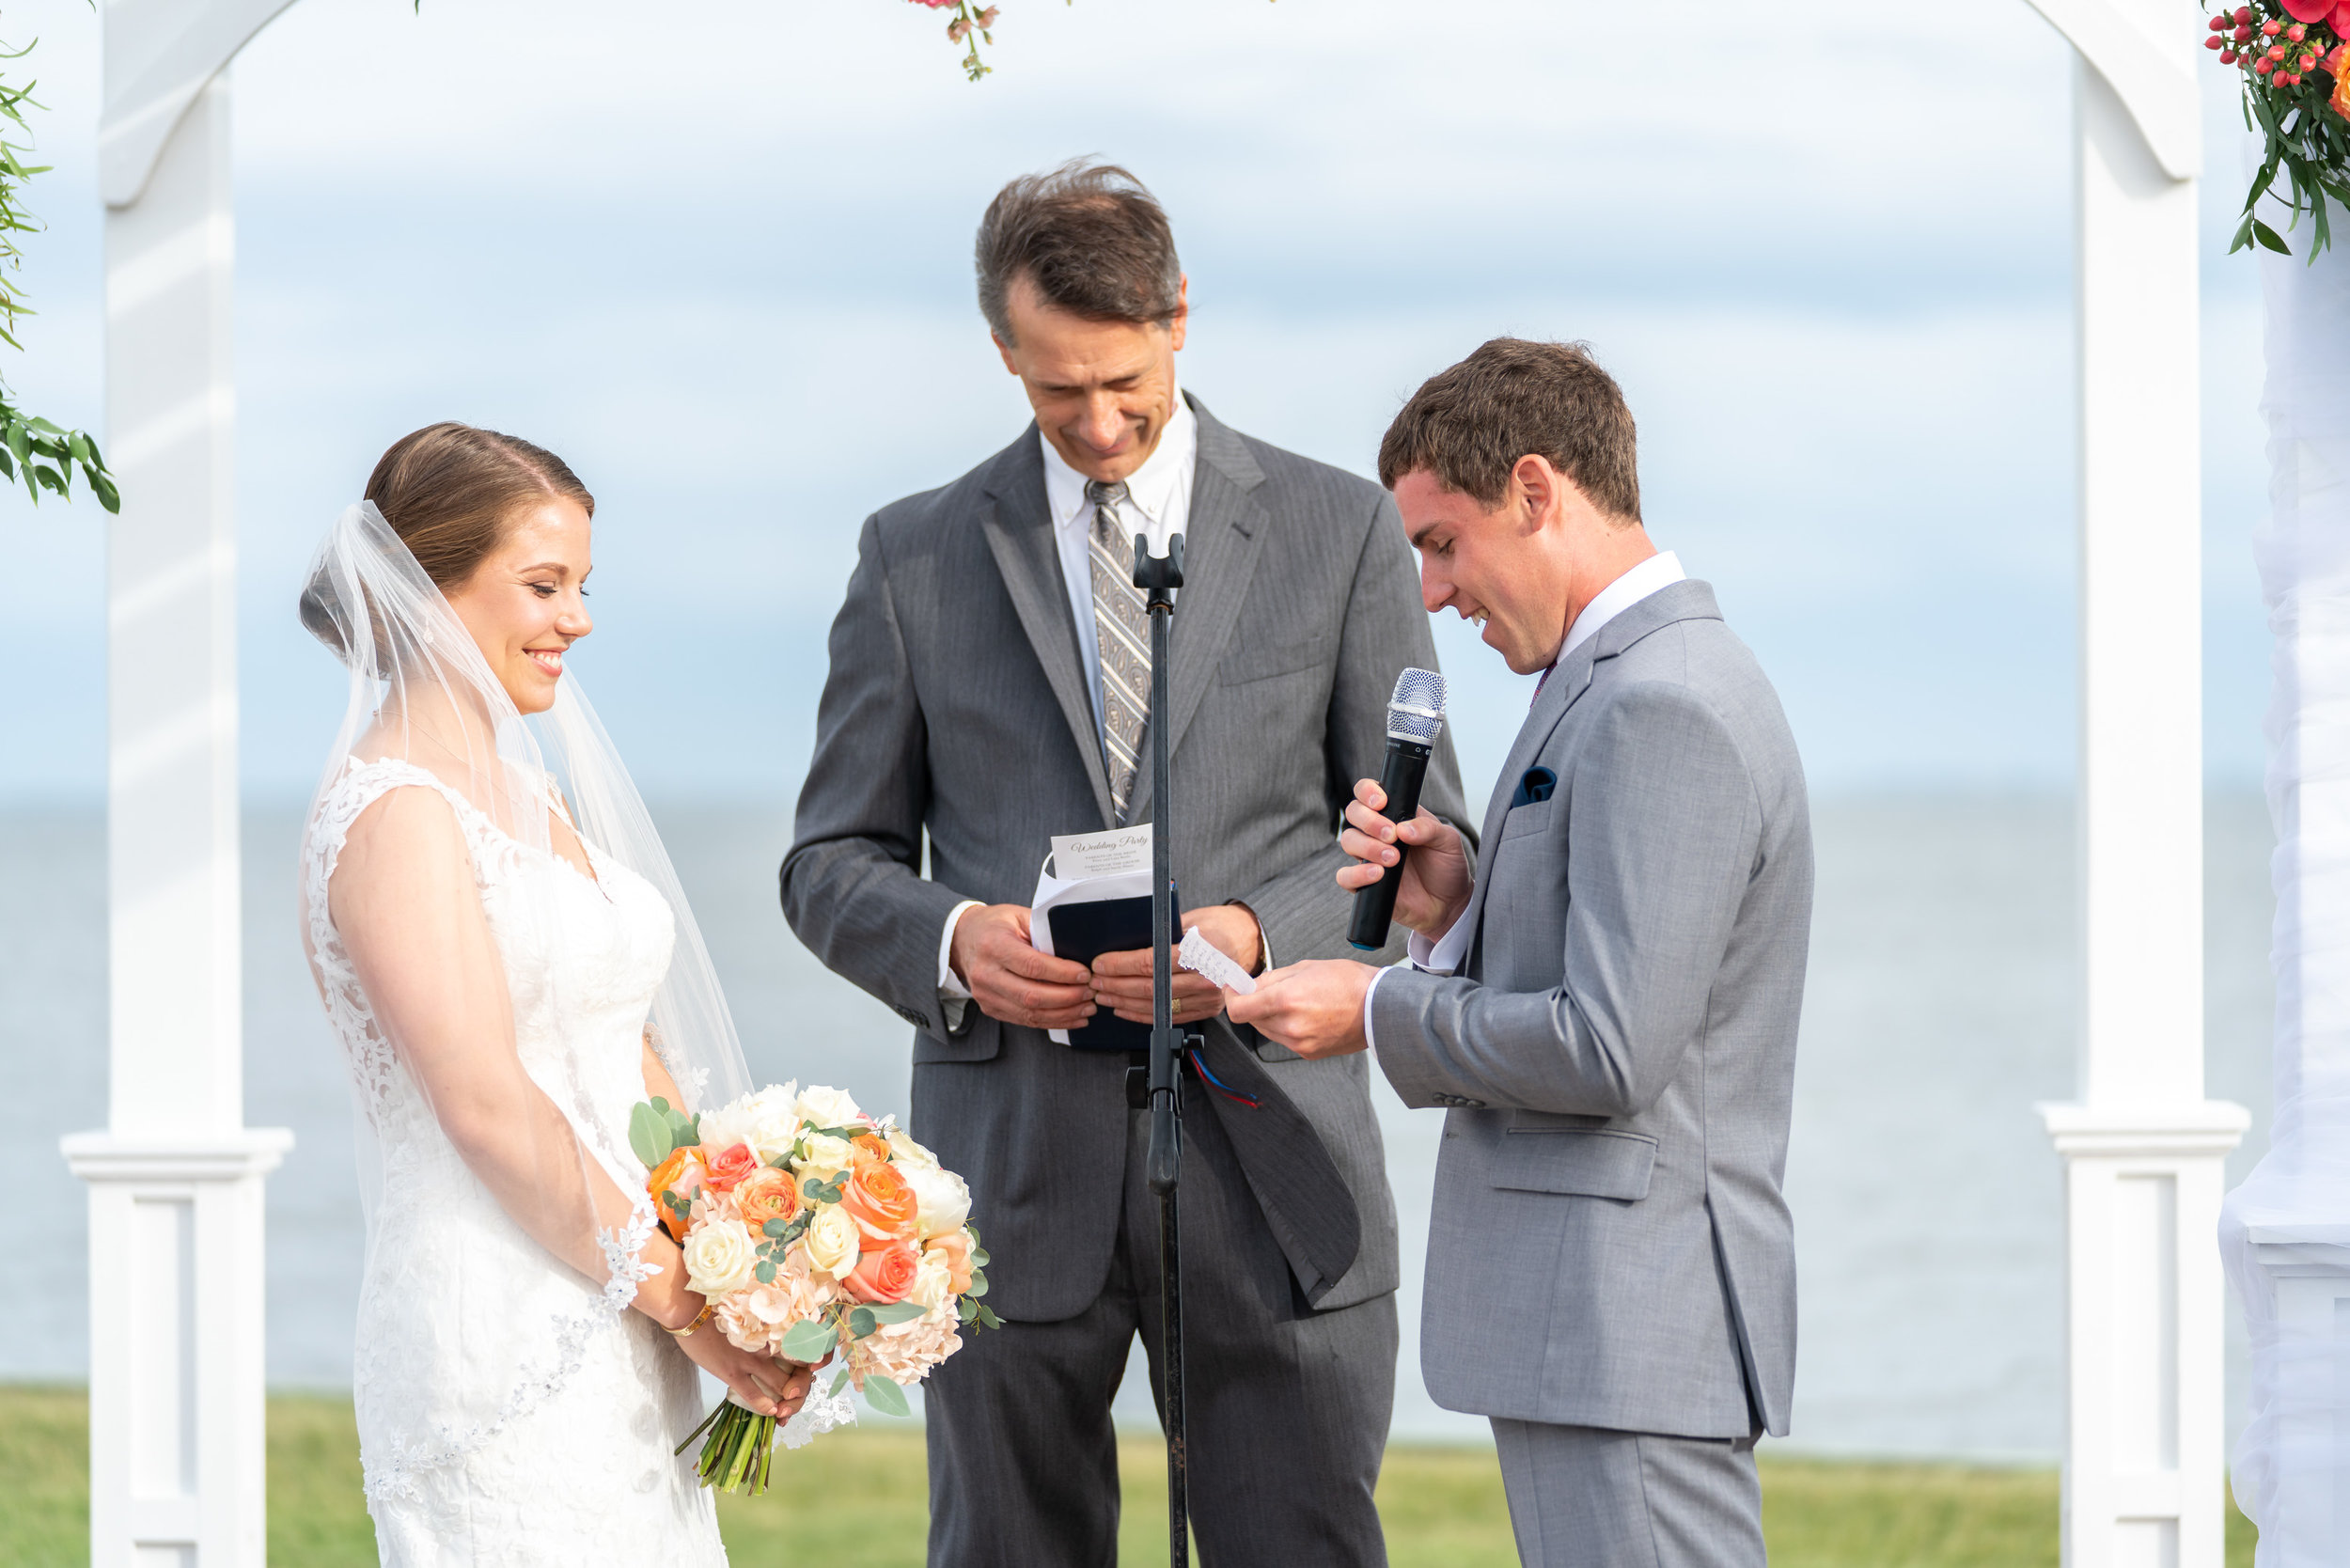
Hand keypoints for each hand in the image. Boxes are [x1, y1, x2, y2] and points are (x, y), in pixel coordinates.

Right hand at [675, 1315, 815, 1419]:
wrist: (691, 1310)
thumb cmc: (719, 1310)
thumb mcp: (751, 1315)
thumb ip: (768, 1328)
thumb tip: (778, 1339)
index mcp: (777, 1328)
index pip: (807, 1349)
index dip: (813, 1366)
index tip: (812, 1373)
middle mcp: (769, 1344)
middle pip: (800, 1371)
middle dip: (802, 1389)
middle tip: (795, 1397)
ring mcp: (752, 1359)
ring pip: (783, 1385)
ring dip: (788, 1401)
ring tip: (786, 1408)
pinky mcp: (733, 1372)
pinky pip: (755, 1394)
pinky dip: (765, 1405)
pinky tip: (772, 1411)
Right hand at [949, 903, 1095, 1030]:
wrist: (961, 939)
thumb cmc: (995, 925)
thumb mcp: (1018, 916)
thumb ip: (1045, 930)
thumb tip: (1080, 948)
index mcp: (994, 945)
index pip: (1032, 965)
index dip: (1062, 973)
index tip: (1086, 974)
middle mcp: (986, 973)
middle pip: (1032, 995)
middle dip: (1068, 997)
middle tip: (1091, 992)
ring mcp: (986, 995)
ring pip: (1030, 1013)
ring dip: (1064, 1014)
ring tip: (1087, 1008)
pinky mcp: (991, 1008)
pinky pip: (1025, 1021)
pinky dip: (1053, 1021)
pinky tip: (1073, 1017)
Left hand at [1092, 904, 1262, 1025]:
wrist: (1247, 940)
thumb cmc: (1216, 925)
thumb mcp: (1188, 919)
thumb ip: (1160, 933)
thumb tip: (1121, 944)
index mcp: (1202, 949)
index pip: (1152, 961)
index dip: (1121, 965)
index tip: (1101, 964)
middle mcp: (1207, 977)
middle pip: (1151, 987)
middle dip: (1116, 985)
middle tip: (1096, 981)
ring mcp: (1209, 997)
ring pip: (1157, 1005)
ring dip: (1124, 1002)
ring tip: (1104, 995)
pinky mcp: (1207, 1009)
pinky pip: (1168, 1016)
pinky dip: (1142, 1014)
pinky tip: (1124, 1008)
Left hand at [1223, 959, 1373, 1058]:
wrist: (1380, 1007)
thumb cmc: (1348, 981)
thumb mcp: (1306, 968)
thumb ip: (1272, 979)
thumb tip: (1250, 985)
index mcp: (1285, 1000)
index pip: (1238, 1010)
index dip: (1232, 997)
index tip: (1235, 988)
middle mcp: (1289, 1026)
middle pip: (1252, 1019)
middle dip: (1254, 1003)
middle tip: (1268, 989)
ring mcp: (1299, 1043)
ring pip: (1267, 1030)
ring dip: (1270, 1016)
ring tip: (1295, 1001)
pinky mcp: (1309, 1053)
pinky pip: (1285, 1040)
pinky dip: (1287, 1028)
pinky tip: (1306, 1015)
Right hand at [1336, 779, 1471, 936]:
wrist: (1449, 904)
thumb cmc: (1447, 867)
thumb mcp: (1448, 841)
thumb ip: (1429, 829)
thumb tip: (1403, 829)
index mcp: (1395, 815)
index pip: (1368, 793)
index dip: (1367, 791)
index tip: (1381, 802)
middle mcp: (1377, 833)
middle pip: (1353, 812)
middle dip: (1369, 821)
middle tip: (1391, 835)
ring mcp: (1369, 857)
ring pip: (1348, 841)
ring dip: (1368, 847)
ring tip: (1393, 859)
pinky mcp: (1364, 883)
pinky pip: (1345, 876)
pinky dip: (1357, 874)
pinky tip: (1378, 875)